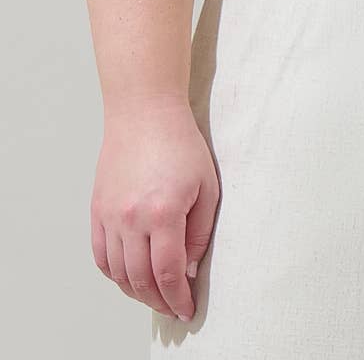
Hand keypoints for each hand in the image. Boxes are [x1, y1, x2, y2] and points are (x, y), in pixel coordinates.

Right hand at [90, 94, 219, 321]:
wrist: (144, 112)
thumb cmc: (180, 143)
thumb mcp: (207, 186)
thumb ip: (199, 233)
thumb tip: (188, 270)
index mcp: (163, 213)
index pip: (167, 274)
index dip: (177, 298)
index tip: (186, 309)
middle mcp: (131, 219)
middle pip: (140, 280)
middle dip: (158, 301)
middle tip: (172, 308)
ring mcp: (110, 216)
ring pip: (118, 273)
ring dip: (136, 292)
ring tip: (154, 296)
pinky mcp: (97, 211)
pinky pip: (101, 256)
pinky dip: (114, 274)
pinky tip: (129, 277)